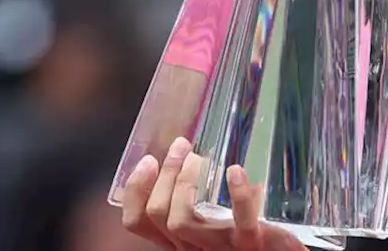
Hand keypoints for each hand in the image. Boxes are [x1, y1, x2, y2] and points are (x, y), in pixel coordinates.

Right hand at [121, 137, 304, 250]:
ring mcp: (219, 248)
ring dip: (184, 183)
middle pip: (158, 215)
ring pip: (181, 221)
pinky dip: (239, 195)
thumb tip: (204, 160)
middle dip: (164, 175)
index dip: (136, 190)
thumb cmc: (251, 236)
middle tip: (180, 146)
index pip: (139, 221)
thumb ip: (210, 201)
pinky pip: (242, 224)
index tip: (148, 161)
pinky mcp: (251, 245)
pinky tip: (236, 171)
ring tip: (198, 158)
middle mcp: (192, 246)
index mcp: (181, 239)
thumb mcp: (220, 219)